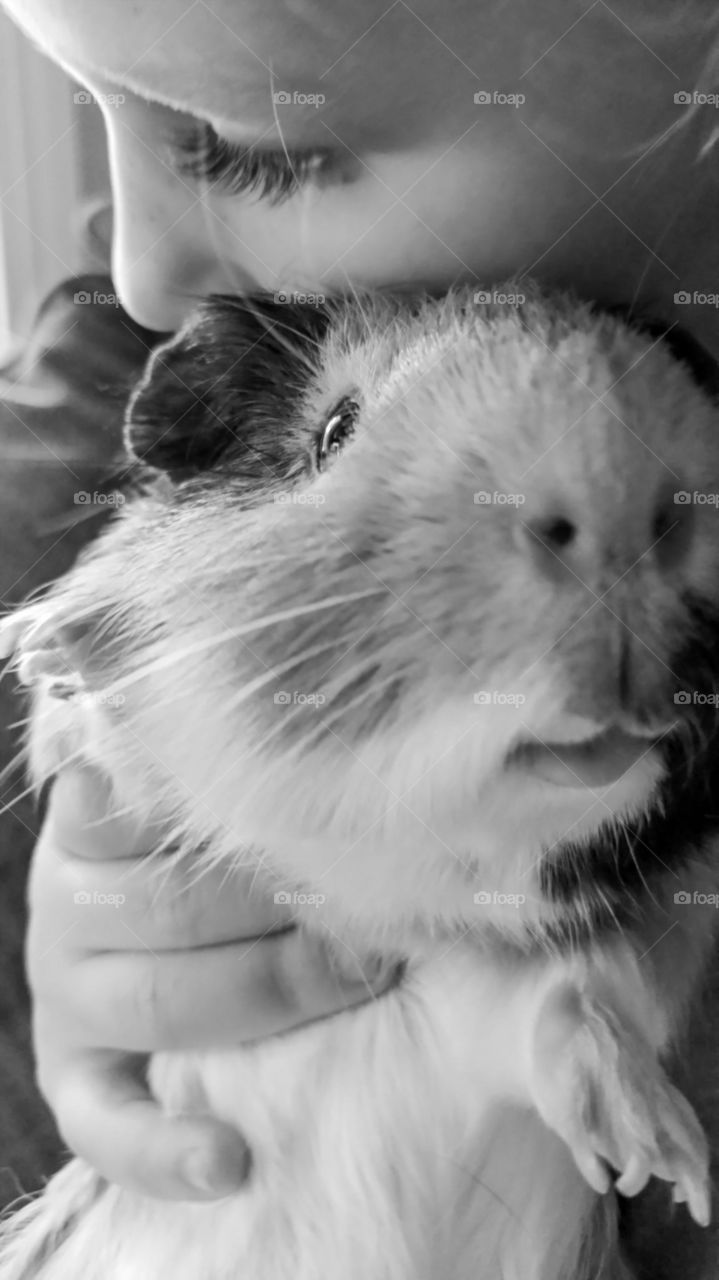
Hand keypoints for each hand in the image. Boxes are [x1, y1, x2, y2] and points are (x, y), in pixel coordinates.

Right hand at [27, 766, 389, 1199]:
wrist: (134, 923)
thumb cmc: (196, 848)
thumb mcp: (190, 793)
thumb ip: (212, 770)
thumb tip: (270, 725)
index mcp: (90, 824)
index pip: (152, 808)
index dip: (244, 813)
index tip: (324, 813)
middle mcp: (65, 908)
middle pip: (175, 905)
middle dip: (288, 905)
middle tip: (380, 901)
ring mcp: (66, 999)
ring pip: (161, 1002)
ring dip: (273, 992)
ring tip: (362, 975)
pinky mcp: (73, 1079)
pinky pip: (103, 1127)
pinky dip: (163, 1149)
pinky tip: (229, 1160)